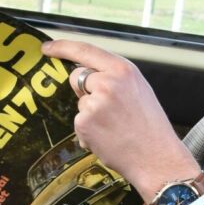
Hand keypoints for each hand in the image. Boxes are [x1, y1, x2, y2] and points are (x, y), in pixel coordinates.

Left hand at [42, 39, 200, 202]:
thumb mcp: (138, 89)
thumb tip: (88, 75)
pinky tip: (108, 138)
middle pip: (77, 77)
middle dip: (84, 90)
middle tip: (108, 109)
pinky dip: (89, 132)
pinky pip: (79, 123)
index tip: (47, 48)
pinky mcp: (84, 123)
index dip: (62, 47)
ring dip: (90, 115)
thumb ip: (114, 77)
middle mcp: (107, 82)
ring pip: (80, 103)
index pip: (85, 50)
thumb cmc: (150, 126)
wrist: (156, 158)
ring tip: (114, 128)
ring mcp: (94, 103)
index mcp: (123, 70)